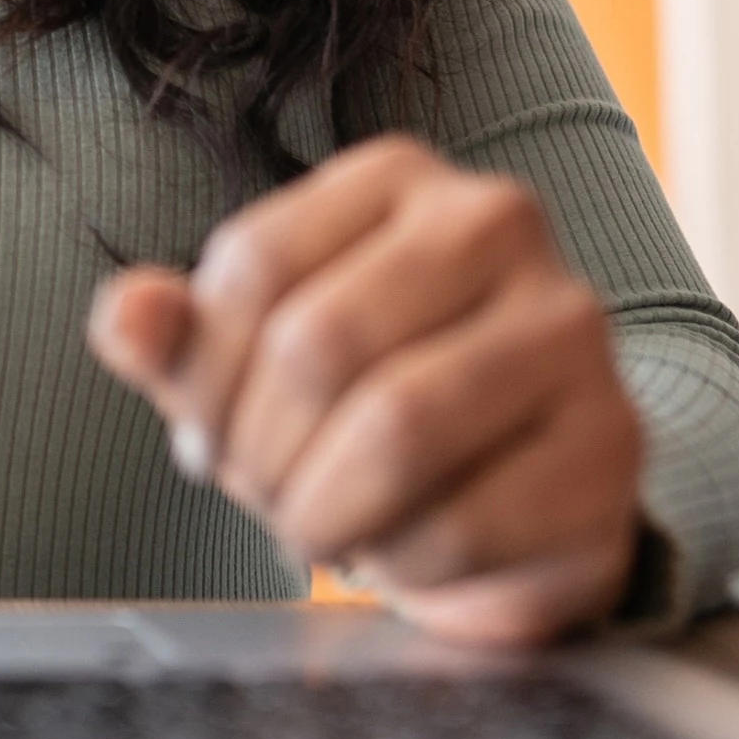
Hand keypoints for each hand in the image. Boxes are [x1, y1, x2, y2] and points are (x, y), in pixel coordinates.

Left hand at [86, 137, 644, 644]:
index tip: (203, 439)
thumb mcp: (253, 365)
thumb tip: (126, 316)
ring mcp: (569, 328)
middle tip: (264, 497)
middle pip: (318, 343)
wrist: (522, 506)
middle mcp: (497, 221)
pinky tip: (401, 552)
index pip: (254, 264)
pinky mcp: (612, 442)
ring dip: (325, 509)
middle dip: (262, 452)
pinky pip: (467, 519)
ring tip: (320, 529)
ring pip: (397, 426)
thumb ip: (180, 336)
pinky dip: (405, 561)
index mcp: (398, 177)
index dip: (201, 376)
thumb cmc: (369, 411)